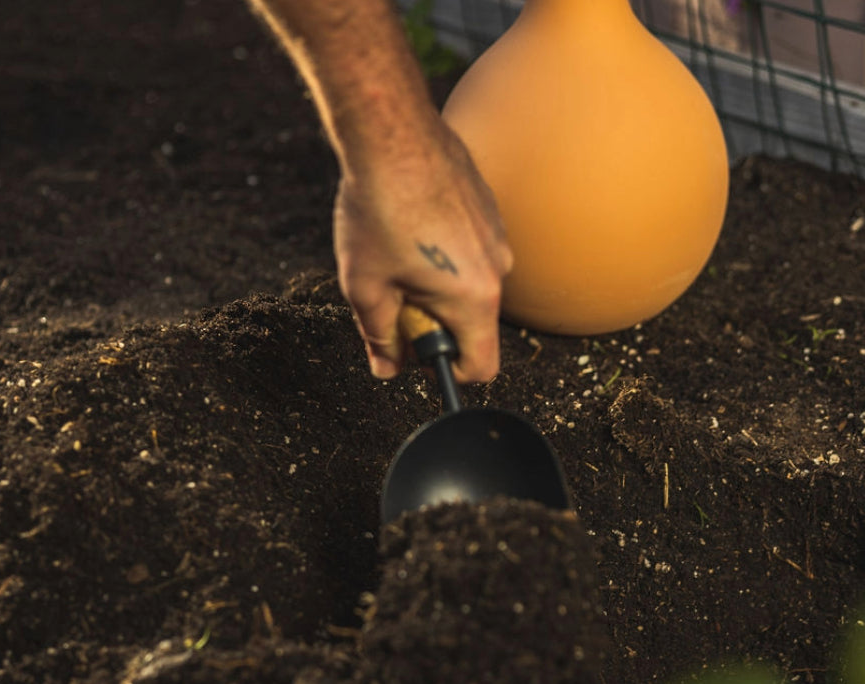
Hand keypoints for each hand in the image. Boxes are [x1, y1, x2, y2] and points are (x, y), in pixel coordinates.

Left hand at [334, 118, 512, 383]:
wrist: (392, 131)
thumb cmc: (377, 209)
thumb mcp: (366, 287)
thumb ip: (379, 337)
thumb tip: (387, 368)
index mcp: (474, 300)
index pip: (480, 368)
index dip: (445, 371)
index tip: (416, 349)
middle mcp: (498, 270)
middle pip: (471, 326)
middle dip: (432, 321)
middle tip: (393, 290)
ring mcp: (499, 237)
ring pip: (470, 286)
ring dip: (436, 285)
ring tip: (397, 250)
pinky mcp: (490, 210)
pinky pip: (470, 252)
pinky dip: (443, 253)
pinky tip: (410, 224)